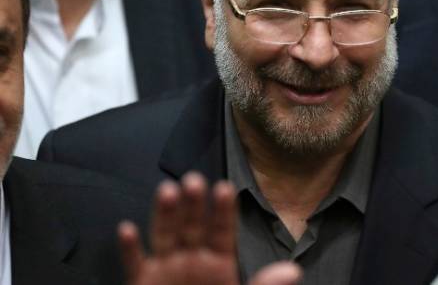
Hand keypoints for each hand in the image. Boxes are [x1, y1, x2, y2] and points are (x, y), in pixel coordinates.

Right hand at [119, 172, 301, 284]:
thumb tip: (293, 271)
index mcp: (219, 264)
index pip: (222, 231)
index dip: (223, 211)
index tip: (225, 188)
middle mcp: (192, 261)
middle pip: (192, 227)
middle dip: (193, 204)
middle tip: (194, 180)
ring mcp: (167, 271)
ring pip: (164, 237)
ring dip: (165, 215)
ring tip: (168, 191)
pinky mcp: (143, 284)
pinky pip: (135, 265)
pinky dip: (130, 249)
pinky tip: (127, 229)